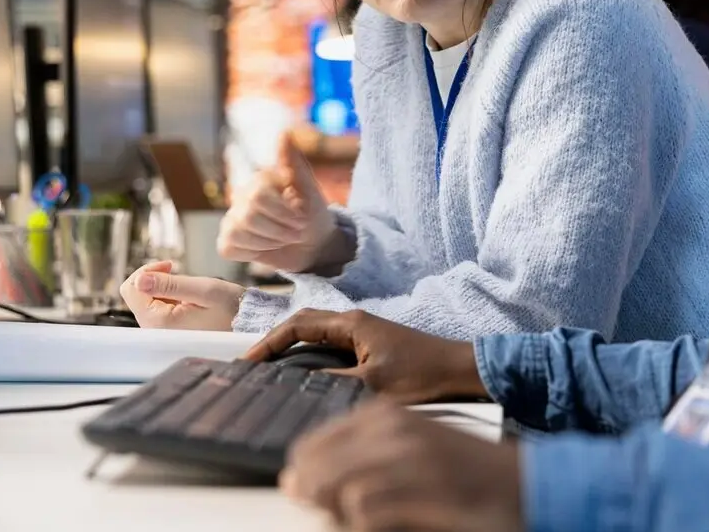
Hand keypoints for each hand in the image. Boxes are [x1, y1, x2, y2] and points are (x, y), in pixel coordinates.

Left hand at [119, 260, 242, 330]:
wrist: (247, 324)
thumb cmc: (231, 309)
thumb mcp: (203, 290)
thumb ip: (169, 284)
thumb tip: (140, 279)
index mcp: (159, 322)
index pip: (131, 288)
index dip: (148, 270)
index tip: (170, 266)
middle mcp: (154, 330)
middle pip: (135, 293)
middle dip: (154, 278)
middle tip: (177, 271)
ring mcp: (159, 332)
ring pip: (145, 299)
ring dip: (162, 287)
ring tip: (187, 289)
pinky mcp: (166, 330)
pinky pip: (156, 307)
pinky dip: (168, 296)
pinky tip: (187, 298)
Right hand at [218, 133, 353, 274]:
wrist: (314, 246)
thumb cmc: (314, 215)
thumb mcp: (311, 190)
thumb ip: (294, 164)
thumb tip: (283, 133)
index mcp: (260, 180)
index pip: (258, 196)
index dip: (282, 214)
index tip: (301, 220)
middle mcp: (242, 196)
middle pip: (247, 216)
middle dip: (278, 231)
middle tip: (296, 233)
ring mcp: (232, 218)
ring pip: (236, 233)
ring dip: (268, 243)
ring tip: (283, 240)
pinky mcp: (228, 240)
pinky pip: (227, 247)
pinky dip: (250, 253)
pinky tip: (265, 248)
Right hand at [244, 309, 486, 403]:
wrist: (460, 371)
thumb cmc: (422, 375)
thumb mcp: (372, 385)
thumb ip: (332, 384)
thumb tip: (297, 387)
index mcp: (351, 323)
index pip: (297, 325)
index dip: (269, 343)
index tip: (248, 362)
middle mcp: (354, 322)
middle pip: (303, 326)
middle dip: (275, 343)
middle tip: (252, 367)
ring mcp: (363, 333)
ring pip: (316, 337)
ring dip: (292, 351)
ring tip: (269, 373)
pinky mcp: (371, 347)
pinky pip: (330, 348)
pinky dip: (311, 359)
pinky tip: (305, 379)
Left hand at [283, 399, 522, 531]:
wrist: (526, 484)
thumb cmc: (467, 473)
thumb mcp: (412, 448)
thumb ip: (363, 456)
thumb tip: (302, 480)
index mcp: (387, 416)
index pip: (316, 443)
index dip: (305, 472)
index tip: (304, 490)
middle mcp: (394, 431)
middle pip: (318, 466)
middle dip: (314, 495)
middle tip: (331, 511)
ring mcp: (410, 461)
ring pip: (340, 492)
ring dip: (339, 515)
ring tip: (360, 522)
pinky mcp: (424, 491)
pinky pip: (366, 515)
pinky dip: (362, 527)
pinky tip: (379, 528)